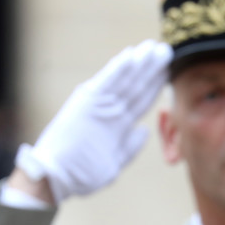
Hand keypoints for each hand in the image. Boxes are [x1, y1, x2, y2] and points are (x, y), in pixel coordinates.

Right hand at [16, 39, 172, 202]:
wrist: (55, 177)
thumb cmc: (80, 174)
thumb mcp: (113, 163)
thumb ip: (130, 147)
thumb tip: (144, 130)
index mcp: (117, 124)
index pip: (142, 100)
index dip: (156, 85)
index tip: (170, 71)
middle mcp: (110, 111)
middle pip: (137, 86)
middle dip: (152, 68)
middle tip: (167, 49)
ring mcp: (99, 105)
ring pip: (125, 80)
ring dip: (140, 63)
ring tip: (154, 46)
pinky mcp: (87, 102)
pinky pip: (106, 82)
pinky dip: (118, 68)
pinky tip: (130, 54)